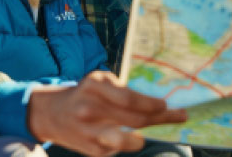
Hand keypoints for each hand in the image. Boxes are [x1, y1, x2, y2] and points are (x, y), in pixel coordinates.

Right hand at [26, 71, 186, 156]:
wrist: (52, 114)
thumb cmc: (86, 94)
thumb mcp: (100, 82)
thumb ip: (122, 91)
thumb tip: (158, 104)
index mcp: (94, 86)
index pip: (128, 98)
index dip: (150, 104)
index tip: (165, 105)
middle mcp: (89, 109)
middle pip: (134, 119)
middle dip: (161, 118)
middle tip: (179, 116)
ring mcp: (89, 131)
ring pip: (126, 141)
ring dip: (142, 139)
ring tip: (147, 136)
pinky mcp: (91, 150)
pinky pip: (118, 149)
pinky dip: (127, 143)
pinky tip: (124, 137)